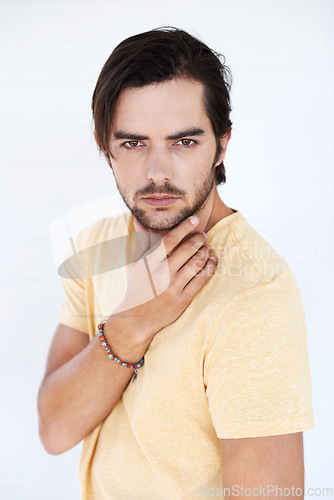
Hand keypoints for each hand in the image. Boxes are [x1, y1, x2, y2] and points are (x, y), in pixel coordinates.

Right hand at [103, 216, 217, 360]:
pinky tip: (212, 261)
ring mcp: (173, 287)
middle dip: (199, 239)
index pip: (170, 239)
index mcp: (149, 263)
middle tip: (204, 235)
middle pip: (187, 249)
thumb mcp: (135, 265)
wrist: (137, 319)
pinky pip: (202, 279)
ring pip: (197, 263)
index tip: (195, 219)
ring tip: (208, 247)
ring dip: (206, 252)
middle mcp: (161, 274)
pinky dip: (210, 267)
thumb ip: (141, 243)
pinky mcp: (183, 299)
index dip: (185, 227)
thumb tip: (138, 222)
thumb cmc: (137, 287)